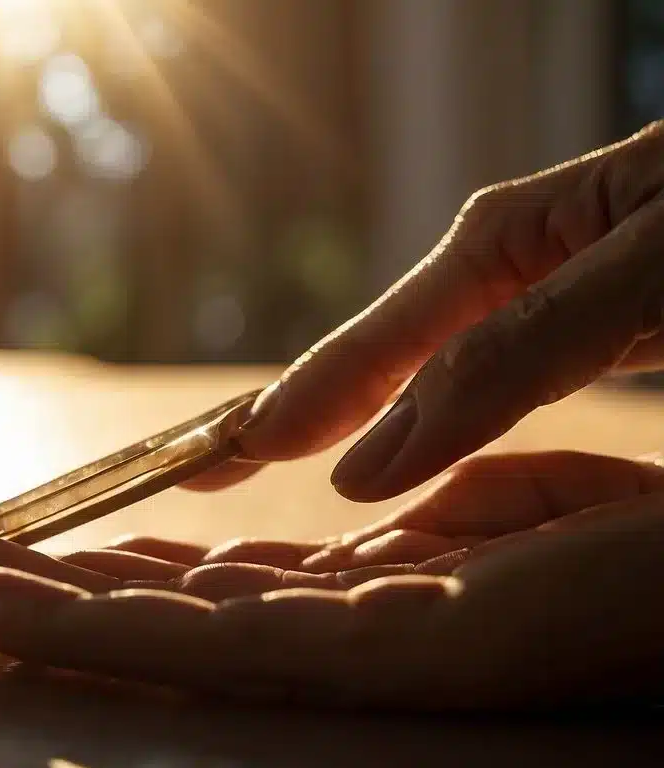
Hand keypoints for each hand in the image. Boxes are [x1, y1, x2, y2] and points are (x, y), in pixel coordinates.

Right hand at [0, 451, 663, 708]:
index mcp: (367, 602)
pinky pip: (220, 647)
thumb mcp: (511, 493)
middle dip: (28, 596)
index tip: (19, 549)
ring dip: (26, 615)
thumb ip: (426, 501)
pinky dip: (99, 630)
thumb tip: (351, 504)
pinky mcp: (393, 660)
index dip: (105, 568)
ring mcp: (356, 661)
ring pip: (155, 642)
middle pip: (155, 621)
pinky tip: (11, 613)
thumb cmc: (646, 533)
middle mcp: (340, 642)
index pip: (205, 587)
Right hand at [189, 121, 663, 500]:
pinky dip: (429, 425)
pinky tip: (404, 449)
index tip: (210, 464)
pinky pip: (483, 384)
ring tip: (282, 463)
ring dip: (354, 425)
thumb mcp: (647, 272)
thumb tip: (374, 456)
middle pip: (377, 357)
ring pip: (425, 377)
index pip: (369, 348)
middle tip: (207, 466)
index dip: (290, 410)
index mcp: (506, 242)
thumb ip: (512, 357)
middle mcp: (511, 268)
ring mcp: (547, 293)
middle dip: (294, 412)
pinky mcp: (590, 321)